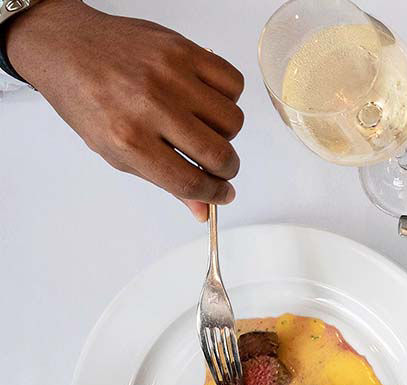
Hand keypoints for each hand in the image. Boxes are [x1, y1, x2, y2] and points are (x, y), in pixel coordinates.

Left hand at [4, 0, 244, 220]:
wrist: (66, 46)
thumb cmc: (86, 99)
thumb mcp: (114, 150)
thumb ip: (163, 180)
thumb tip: (202, 209)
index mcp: (128, 139)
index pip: (189, 181)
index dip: (214, 194)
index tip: (222, 193)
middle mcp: (149, 106)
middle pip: (218, 155)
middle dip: (227, 169)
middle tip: (219, 165)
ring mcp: (169, 74)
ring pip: (233, 120)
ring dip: (226, 132)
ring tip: (205, 125)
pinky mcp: (182, 48)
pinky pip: (233, 82)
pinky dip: (229, 97)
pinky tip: (208, 99)